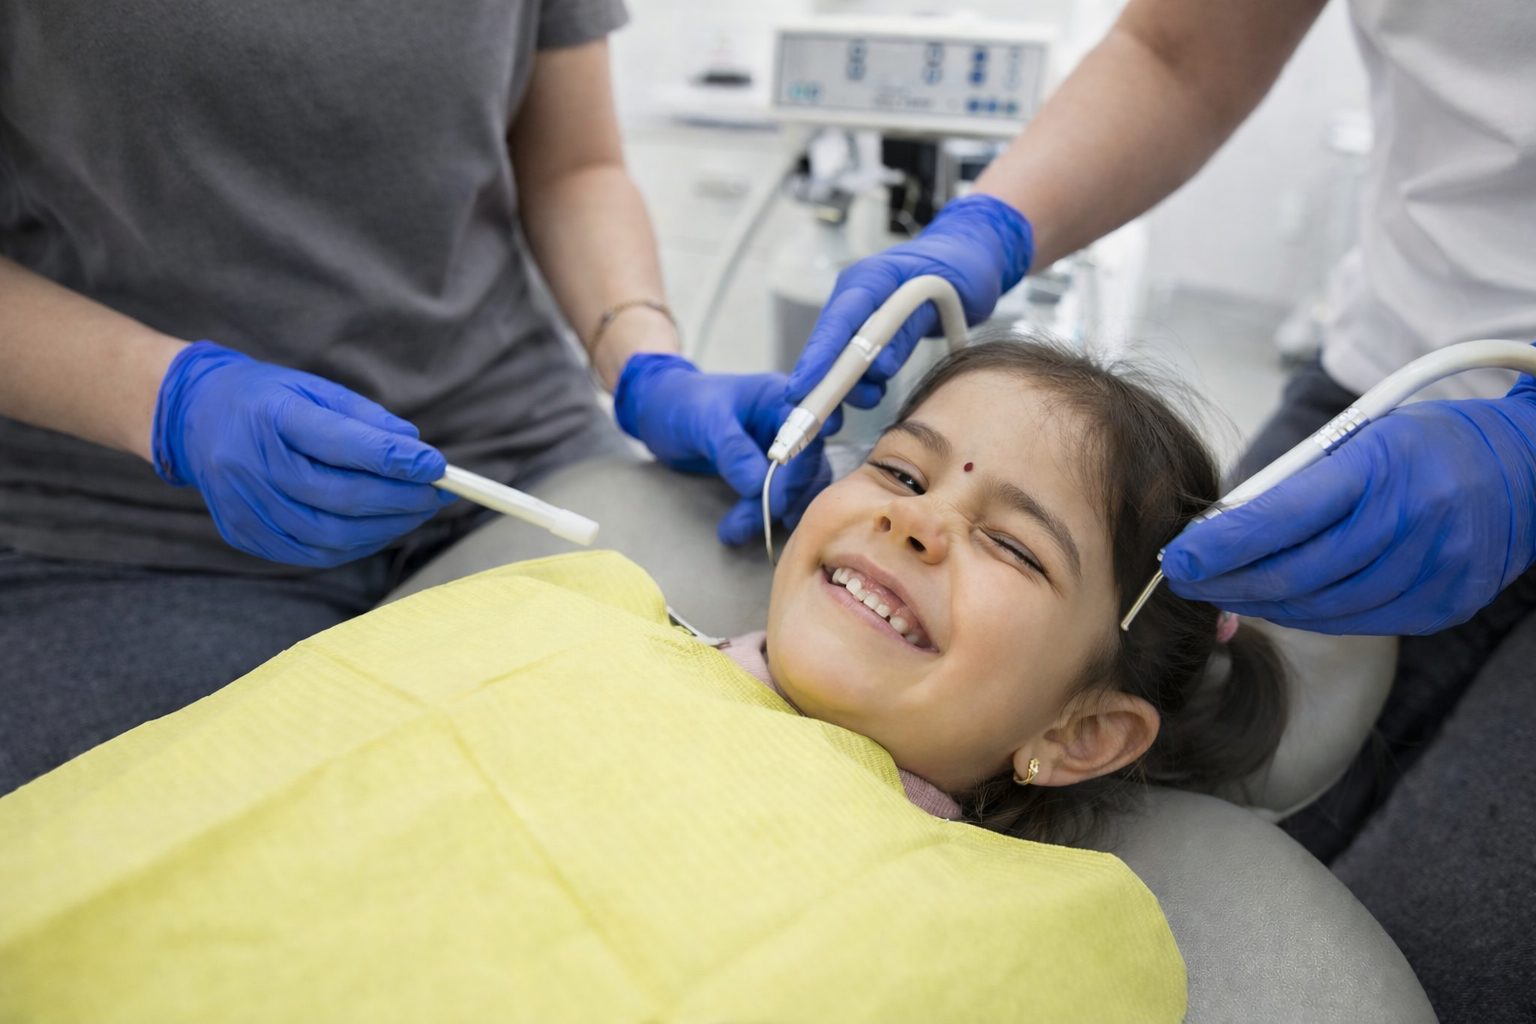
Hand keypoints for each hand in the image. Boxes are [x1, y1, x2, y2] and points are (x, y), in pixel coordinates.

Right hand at [153, 341, 454, 566]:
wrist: (194, 419)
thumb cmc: (266, 399)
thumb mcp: (314, 389)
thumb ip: (367, 419)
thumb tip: (417, 450)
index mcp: (270, 417)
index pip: (342, 445)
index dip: (395, 460)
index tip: (438, 466)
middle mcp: (251, 466)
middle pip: (341, 498)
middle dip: (401, 500)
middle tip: (437, 495)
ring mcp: (244, 506)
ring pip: (331, 535)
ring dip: (385, 528)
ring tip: (416, 511)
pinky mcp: (245, 534)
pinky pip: (313, 553)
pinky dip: (356, 544)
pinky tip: (379, 528)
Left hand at [614, 353, 838, 544]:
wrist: (660, 412)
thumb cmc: (681, 403)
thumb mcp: (702, 421)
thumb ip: (732, 449)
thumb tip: (758, 484)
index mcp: (780, 398)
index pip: (809, 433)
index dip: (800, 467)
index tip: (777, 498)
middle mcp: (790, 422)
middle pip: (808, 465)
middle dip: (781, 497)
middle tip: (750, 522)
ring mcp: (783, 448)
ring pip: (797, 486)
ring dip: (771, 513)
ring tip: (735, 530)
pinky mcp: (771, 470)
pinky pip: (781, 496)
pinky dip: (764, 514)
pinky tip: (741, 527)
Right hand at [786, 193, 1032, 408]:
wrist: (969, 255)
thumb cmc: (961, 268)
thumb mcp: (943, 296)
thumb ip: (908, 329)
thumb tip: (879, 366)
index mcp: (871, 277)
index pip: (838, 321)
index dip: (818, 359)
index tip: (802, 391)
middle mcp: (856, 294)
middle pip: (829, 345)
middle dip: (822, 387)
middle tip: (819, 425)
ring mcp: (859, 312)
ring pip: (840, 359)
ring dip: (850, 387)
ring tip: (873, 398)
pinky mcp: (867, 329)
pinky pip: (854, 361)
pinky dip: (860, 382)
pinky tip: (873, 392)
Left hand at [1162, 378, 1535, 634]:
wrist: (1525, 467)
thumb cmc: (1422, 446)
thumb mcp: (1358, 439)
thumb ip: (1294, 486)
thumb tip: (1217, 531)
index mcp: (1380, 467)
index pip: (1280, 519)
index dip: (1219, 547)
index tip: (1176, 557)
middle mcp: (1412, 522)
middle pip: (1295, 574)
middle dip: (1227, 583)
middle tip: (1187, 581)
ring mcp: (1433, 570)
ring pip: (1321, 608)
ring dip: (1262, 603)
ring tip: (1225, 591)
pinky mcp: (1444, 605)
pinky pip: (1357, 622)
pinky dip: (1309, 613)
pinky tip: (1281, 600)